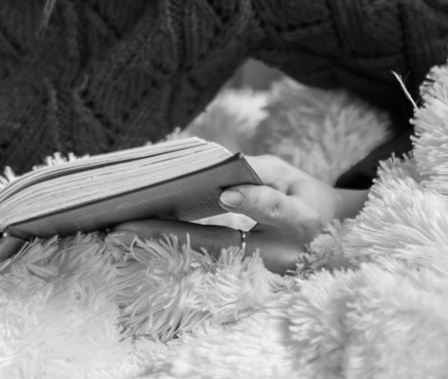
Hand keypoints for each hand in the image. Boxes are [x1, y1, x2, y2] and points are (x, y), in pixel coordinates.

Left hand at [107, 154, 366, 272]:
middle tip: (126, 224)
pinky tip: (140, 241)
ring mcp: (258, 272)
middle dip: (170, 231)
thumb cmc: (305, 199)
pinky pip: (202, 264)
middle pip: (221, 244)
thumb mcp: (291, 177)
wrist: (328, 242)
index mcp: (300, 221)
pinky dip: (170, 250)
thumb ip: (257, 172)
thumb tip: (213, 168)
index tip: (226, 195)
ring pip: (204, 258)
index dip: (251, 201)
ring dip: (161, 243)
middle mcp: (278, 254)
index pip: (273, 209)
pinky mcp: (242, 280)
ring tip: (120, 233)